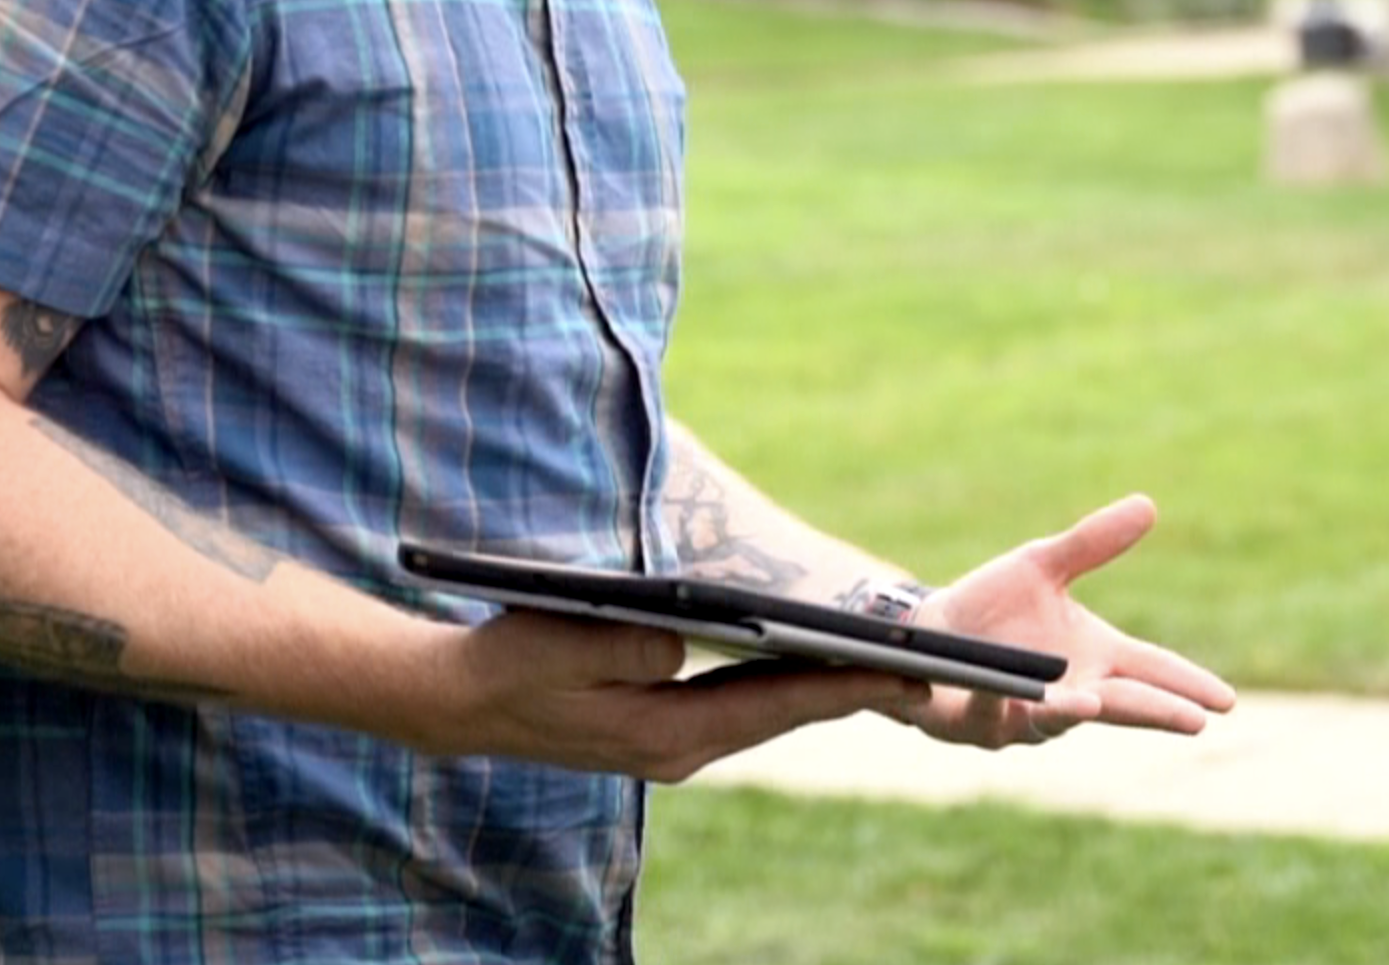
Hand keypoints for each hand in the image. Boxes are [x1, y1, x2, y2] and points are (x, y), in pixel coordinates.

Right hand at [416, 609, 914, 782]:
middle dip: (856, 687)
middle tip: (929, 666)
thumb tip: (684, 639)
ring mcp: (672, 747)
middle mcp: (679, 750)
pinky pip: (741, 710)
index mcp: (663, 733)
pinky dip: (783, 687)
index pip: (776, 704)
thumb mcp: (561, 645)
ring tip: (891, 659)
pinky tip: (810, 662)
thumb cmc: (509, 663)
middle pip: (786, 713)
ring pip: (768, 714)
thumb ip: (624, 645)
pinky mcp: (662, 732)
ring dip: (825, 687)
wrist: (459, 703)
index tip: (908, 670)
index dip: (845, 684)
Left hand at [908, 494, 1236, 748]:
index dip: (1187, 685)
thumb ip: (1092, 543)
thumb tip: (1148, 504)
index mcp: (1093, 658)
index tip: (1227, 702)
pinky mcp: (977, 724)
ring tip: (1091, 705)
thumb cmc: (991, 604)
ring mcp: (1024, 716)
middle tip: (1194, 721)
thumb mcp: (1041, 565)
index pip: (1151, 672)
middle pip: (1122, 706)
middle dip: (1155, 713)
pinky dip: (995, 704)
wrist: (926, 631)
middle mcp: (1068, 694)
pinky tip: (1002, 692)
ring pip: (1053, 721)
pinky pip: (987, 715)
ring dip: (1070, 713)